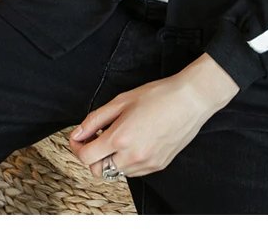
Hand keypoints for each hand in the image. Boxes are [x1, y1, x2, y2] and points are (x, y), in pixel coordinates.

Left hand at [69, 55, 238, 178]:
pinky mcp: (157, 167)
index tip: (78, 139)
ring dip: (110, 159)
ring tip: (118, 137)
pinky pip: (133, 171)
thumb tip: (78, 133)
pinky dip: (126, 161)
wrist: (190, 100)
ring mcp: (145, 164)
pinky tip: (133, 142)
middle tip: (96, 137)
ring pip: (116, 172)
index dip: (77, 148)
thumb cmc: (158, 95)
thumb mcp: (122, 100)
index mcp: (120, 138)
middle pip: (98, 170)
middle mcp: (132, 157)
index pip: (86, 157)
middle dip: (92, 156)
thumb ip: (96, 119)